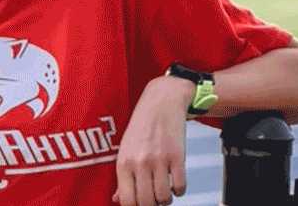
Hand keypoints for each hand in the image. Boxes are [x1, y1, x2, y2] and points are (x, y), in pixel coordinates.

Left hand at [113, 75, 191, 205]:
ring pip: (164, 197)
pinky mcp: (177, 156)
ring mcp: (159, 159)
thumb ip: (122, 177)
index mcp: (123, 163)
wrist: (161, 102)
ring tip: (165, 192)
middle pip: (146, 202)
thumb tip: (117, 200)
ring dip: (166, 200)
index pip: (127, 200)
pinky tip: (175, 183)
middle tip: (154, 199)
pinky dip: (179, 190)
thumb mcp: (125, 150)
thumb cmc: (141, 128)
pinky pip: (180, 186)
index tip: (141, 204)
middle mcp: (140, 163)